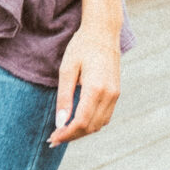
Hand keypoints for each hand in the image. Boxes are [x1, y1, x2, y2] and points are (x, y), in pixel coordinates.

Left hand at [51, 20, 121, 144]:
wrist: (103, 31)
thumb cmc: (82, 47)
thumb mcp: (67, 70)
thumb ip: (64, 98)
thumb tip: (60, 123)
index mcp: (96, 88)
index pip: (81, 122)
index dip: (66, 134)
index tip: (52, 138)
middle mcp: (109, 94)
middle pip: (90, 127)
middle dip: (72, 136)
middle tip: (54, 139)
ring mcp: (115, 94)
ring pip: (99, 124)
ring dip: (82, 131)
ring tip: (64, 131)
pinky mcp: (116, 92)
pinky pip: (105, 116)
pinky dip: (91, 123)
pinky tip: (78, 121)